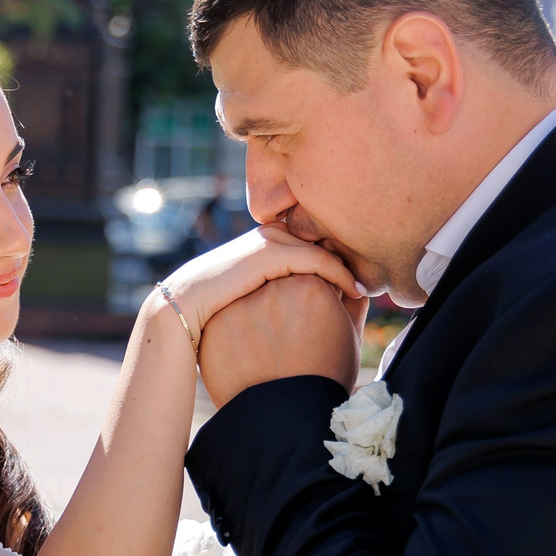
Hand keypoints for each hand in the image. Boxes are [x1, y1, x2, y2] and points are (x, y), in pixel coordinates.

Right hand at [160, 226, 359, 335]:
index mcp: (264, 246)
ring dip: (347, 266)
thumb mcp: (249, 305)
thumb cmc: (213, 319)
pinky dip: (338, 274)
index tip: (360, 287)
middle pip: (320, 242)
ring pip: (321, 249)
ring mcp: (267, 242)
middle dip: (348, 260)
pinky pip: (314, 260)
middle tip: (374, 282)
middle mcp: (267, 236)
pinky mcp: (268, 253)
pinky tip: (355, 290)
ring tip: (368, 287)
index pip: (311, 247)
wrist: (181, 314)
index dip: (337, 265)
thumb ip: (275, 298)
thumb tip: (303, 313)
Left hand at [199, 273, 359, 407]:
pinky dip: (236, 334)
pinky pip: (227, 319)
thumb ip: (352, 302)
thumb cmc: (326, 379)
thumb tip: (350, 282)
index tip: (311, 323)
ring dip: (257, 314)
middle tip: (288, 337)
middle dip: (283, 302)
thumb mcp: (349, 336)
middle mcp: (274, 286)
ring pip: (249, 297)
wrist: (287, 421)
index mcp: (311, 284)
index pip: (309, 274)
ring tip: (268, 349)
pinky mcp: (216, 323)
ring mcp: (240, 303)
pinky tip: (248, 356)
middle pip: (278, 282)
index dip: (312, 299)